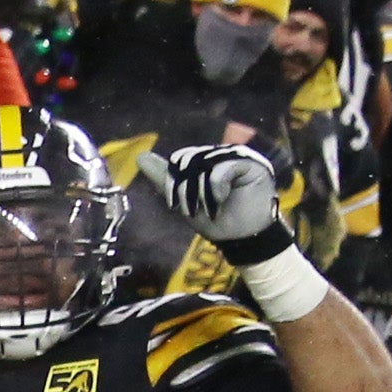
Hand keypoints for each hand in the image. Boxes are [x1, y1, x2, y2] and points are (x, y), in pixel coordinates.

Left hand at [139, 139, 284, 251]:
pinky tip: (221, 200)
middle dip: (185, 190)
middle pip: (189, 160)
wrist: (242, 237)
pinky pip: (221, 169)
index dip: (173, 182)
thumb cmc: (217, 220)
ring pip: (203, 164)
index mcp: (206, 160)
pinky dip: (216, 189)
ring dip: (200, 193)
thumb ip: (164, 178)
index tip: (177, 207)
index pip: (180, 159)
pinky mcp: (250, 163)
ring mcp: (236, 156)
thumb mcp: (184, 200)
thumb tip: (141, 156)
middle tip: (193, 210)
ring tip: (211, 208)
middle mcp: (221, 154)